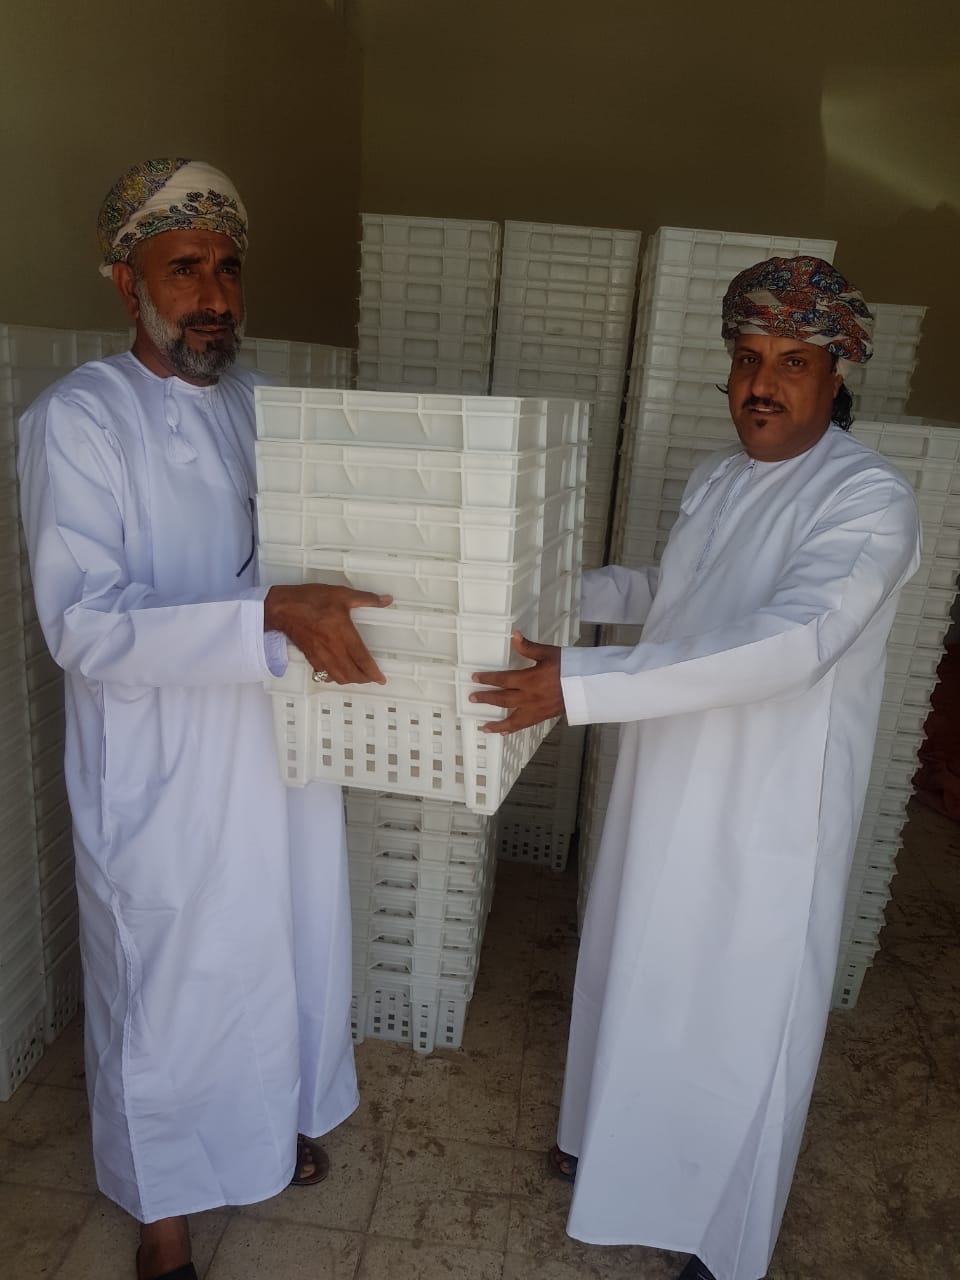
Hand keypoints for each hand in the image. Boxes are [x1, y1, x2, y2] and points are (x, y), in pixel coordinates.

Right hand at [264, 584, 392, 684]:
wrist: (283, 608)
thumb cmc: (311, 600)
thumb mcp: (342, 594)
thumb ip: (367, 599)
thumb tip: (386, 600)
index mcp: (344, 635)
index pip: (362, 660)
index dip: (373, 672)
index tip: (381, 679)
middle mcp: (334, 649)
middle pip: (352, 674)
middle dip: (364, 679)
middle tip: (372, 677)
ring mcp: (321, 656)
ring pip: (338, 677)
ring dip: (350, 680)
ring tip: (358, 677)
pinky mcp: (311, 657)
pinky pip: (325, 674)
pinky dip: (334, 677)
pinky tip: (337, 673)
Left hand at [469, 632, 563, 733]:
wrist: (587, 684)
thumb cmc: (569, 666)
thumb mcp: (549, 653)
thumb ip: (529, 647)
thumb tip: (514, 636)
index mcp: (529, 679)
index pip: (502, 680)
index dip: (487, 679)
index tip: (475, 679)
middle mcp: (529, 697)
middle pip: (503, 699)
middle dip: (486, 698)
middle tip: (472, 699)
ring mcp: (536, 709)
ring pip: (512, 719)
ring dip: (496, 723)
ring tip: (484, 727)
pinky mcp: (543, 716)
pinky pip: (524, 725)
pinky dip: (513, 728)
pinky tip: (504, 731)